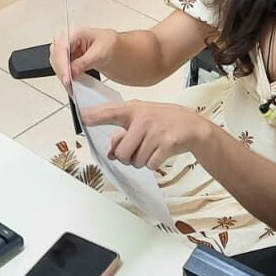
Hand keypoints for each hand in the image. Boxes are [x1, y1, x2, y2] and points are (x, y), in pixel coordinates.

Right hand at [52, 26, 117, 90]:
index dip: (62, 63)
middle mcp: (68, 40)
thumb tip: (72, 71)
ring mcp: (67, 51)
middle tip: (69, 84)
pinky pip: (62, 70)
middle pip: (56, 56)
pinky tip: (71, 85)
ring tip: (71, 86)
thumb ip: (85, 61)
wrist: (115, 50)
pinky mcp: (68, 61)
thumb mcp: (101, 52)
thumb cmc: (110, 44)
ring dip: (63, 76)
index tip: (66, 77)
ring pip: (57, 64)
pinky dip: (66, 79)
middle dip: (61, 71)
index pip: (62, 47)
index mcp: (75, 32)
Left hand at [83, 100, 206, 170]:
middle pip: (121, 152)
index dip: (94, 116)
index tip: (82, 117)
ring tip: (151, 148)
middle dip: (127, 158)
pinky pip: (150, 165)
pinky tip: (160, 153)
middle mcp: (143, 119)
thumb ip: (122, 135)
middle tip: (137, 150)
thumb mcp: (142, 121)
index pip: (110, 112)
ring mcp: (155, 131)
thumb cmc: (164, 122)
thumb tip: (110, 153)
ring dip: (141, 161)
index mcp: (134, 110)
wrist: (193, 126)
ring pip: (135, 161)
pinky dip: (153, 164)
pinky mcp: (167, 143)